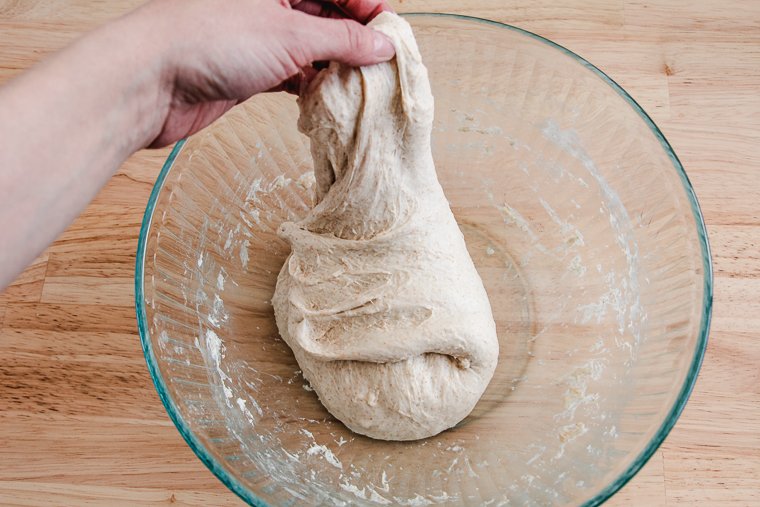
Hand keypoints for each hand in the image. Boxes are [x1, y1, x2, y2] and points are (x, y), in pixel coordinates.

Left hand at [143, 0, 395, 146]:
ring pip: (309, 46)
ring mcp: (256, 35)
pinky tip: (328, 97)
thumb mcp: (290, 34)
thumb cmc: (209, 39)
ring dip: (334, 65)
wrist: (150, 81)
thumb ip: (342, 38)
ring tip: (359, 84)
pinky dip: (311, 84)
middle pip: (324, 13)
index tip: (389, 30)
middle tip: (380, 62)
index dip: (365, 5)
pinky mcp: (248, 69)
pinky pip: (292, 73)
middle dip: (353, 37)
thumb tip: (382, 44)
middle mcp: (266, 1)